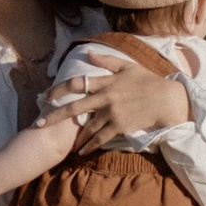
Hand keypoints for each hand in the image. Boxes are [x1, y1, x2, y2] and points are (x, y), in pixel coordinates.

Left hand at [49, 51, 190, 139]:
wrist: (167, 100)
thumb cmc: (148, 81)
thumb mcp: (128, 66)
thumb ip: (107, 61)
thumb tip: (88, 54)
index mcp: (106, 81)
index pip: (77, 83)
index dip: (59, 89)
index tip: (47, 95)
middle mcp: (106, 98)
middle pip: (74, 108)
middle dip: (54, 116)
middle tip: (39, 123)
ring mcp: (112, 114)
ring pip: (87, 128)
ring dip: (73, 137)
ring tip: (63, 143)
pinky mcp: (120, 127)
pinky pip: (101, 138)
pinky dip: (90, 146)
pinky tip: (81, 151)